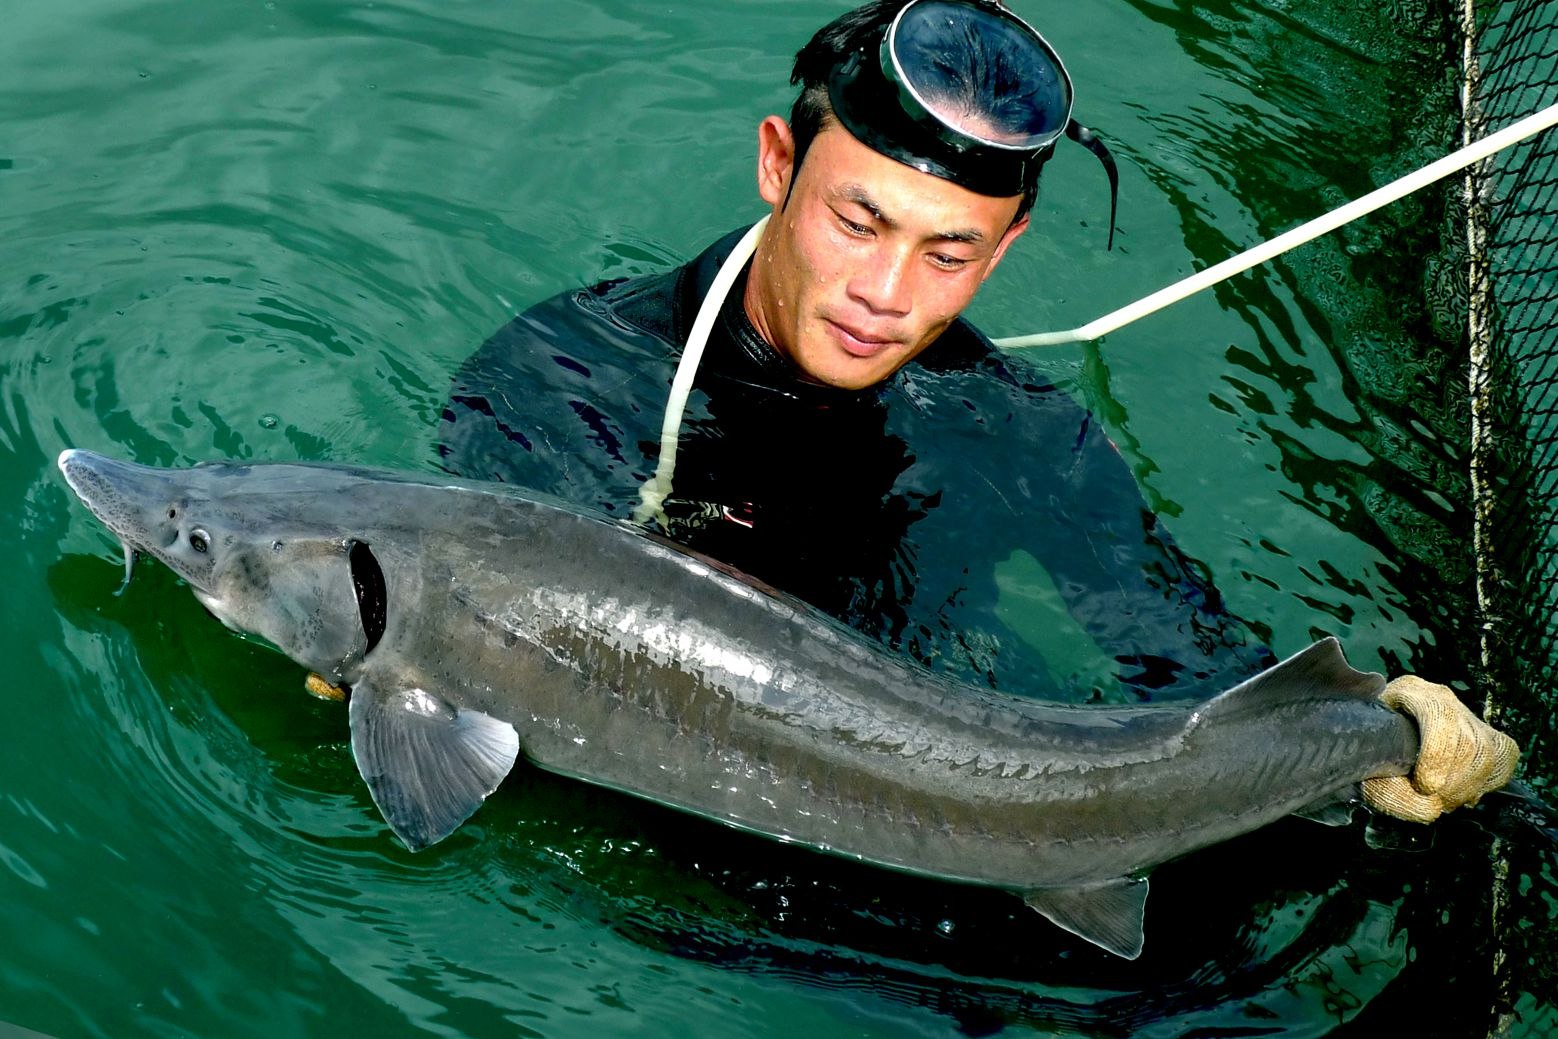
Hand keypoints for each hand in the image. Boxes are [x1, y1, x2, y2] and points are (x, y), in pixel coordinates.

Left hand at [1361, 675, 1519, 822]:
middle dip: (1456, 781)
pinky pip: (1505, 755)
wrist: (1372, 738)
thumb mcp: (1365, 768)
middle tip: (1436, 801)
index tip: (1425, 787)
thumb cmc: (1367, 753)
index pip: (1440, 716)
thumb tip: (1432, 809)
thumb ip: (1389, 790)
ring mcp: (1465, 711)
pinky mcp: (1485, 730)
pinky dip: (1490, 781)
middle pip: (1469, 740)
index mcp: (1408, 691)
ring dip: (1470, 786)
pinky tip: (1465, 794)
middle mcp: (1441, 695)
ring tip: (1446, 801)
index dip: (1438, 756)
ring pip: (1489, 750)